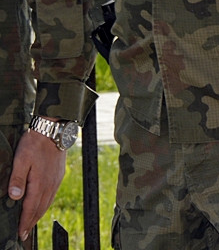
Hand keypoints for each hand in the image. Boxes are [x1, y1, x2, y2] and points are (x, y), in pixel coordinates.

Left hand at [7, 127, 67, 241]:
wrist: (54, 130)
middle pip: (40, 208)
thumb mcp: (21, 160)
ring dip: (39, 214)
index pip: (31, 208)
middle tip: (25, 233)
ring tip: (32, 222)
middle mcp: (50, 184)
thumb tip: (15, 197)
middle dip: (32, 222)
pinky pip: (52, 194)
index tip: (21, 233)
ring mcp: (56, 179)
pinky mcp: (59, 174)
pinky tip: (43, 203)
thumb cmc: (34, 144)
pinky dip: (46, 203)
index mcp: (39, 183)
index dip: (25, 222)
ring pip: (47, 202)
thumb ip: (17, 179)